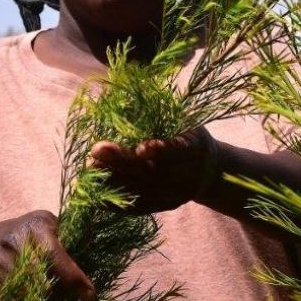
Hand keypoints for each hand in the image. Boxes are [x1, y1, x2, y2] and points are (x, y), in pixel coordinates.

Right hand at [0, 210, 95, 300]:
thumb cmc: (30, 235)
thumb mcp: (53, 232)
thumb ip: (70, 253)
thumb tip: (88, 294)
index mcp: (35, 226)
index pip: (56, 258)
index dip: (74, 280)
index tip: (89, 296)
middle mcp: (8, 238)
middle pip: (39, 282)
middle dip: (55, 295)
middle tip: (60, 299)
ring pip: (18, 294)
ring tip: (38, 299)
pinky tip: (17, 298)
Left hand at [87, 125, 220, 214]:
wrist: (209, 168)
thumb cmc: (187, 132)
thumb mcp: (184, 119)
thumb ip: (161, 114)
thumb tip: (126, 93)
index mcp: (197, 147)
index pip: (179, 151)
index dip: (160, 151)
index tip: (138, 147)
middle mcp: (190, 175)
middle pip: (156, 173)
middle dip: (124, 163)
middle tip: (97, 150)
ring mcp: (177, 195)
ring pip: (144, 192)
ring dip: (115, 180)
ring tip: (91, 167)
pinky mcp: (164, 206)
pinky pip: (138, 208)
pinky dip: (115, 201)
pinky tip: (95, 191)